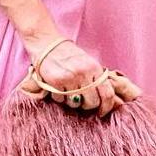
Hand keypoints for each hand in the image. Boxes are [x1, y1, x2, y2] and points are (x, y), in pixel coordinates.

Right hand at [20, 37, 142, 117]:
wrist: (46, 43)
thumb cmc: (68, 55)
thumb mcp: (87, 62)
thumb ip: (96, 78)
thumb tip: (109, 100)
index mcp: (95, 68)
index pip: (107, 93)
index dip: (107, 107)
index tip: (102, 112)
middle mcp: (84, 73)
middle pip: (92, 102)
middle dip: (87, 105)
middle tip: (81, 100)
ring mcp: (70, 77)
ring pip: (75, 103)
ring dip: (71, 102)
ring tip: (67, 91)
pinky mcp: (55, 81)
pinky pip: (60, 100)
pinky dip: (58, 97)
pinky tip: (56, 88)